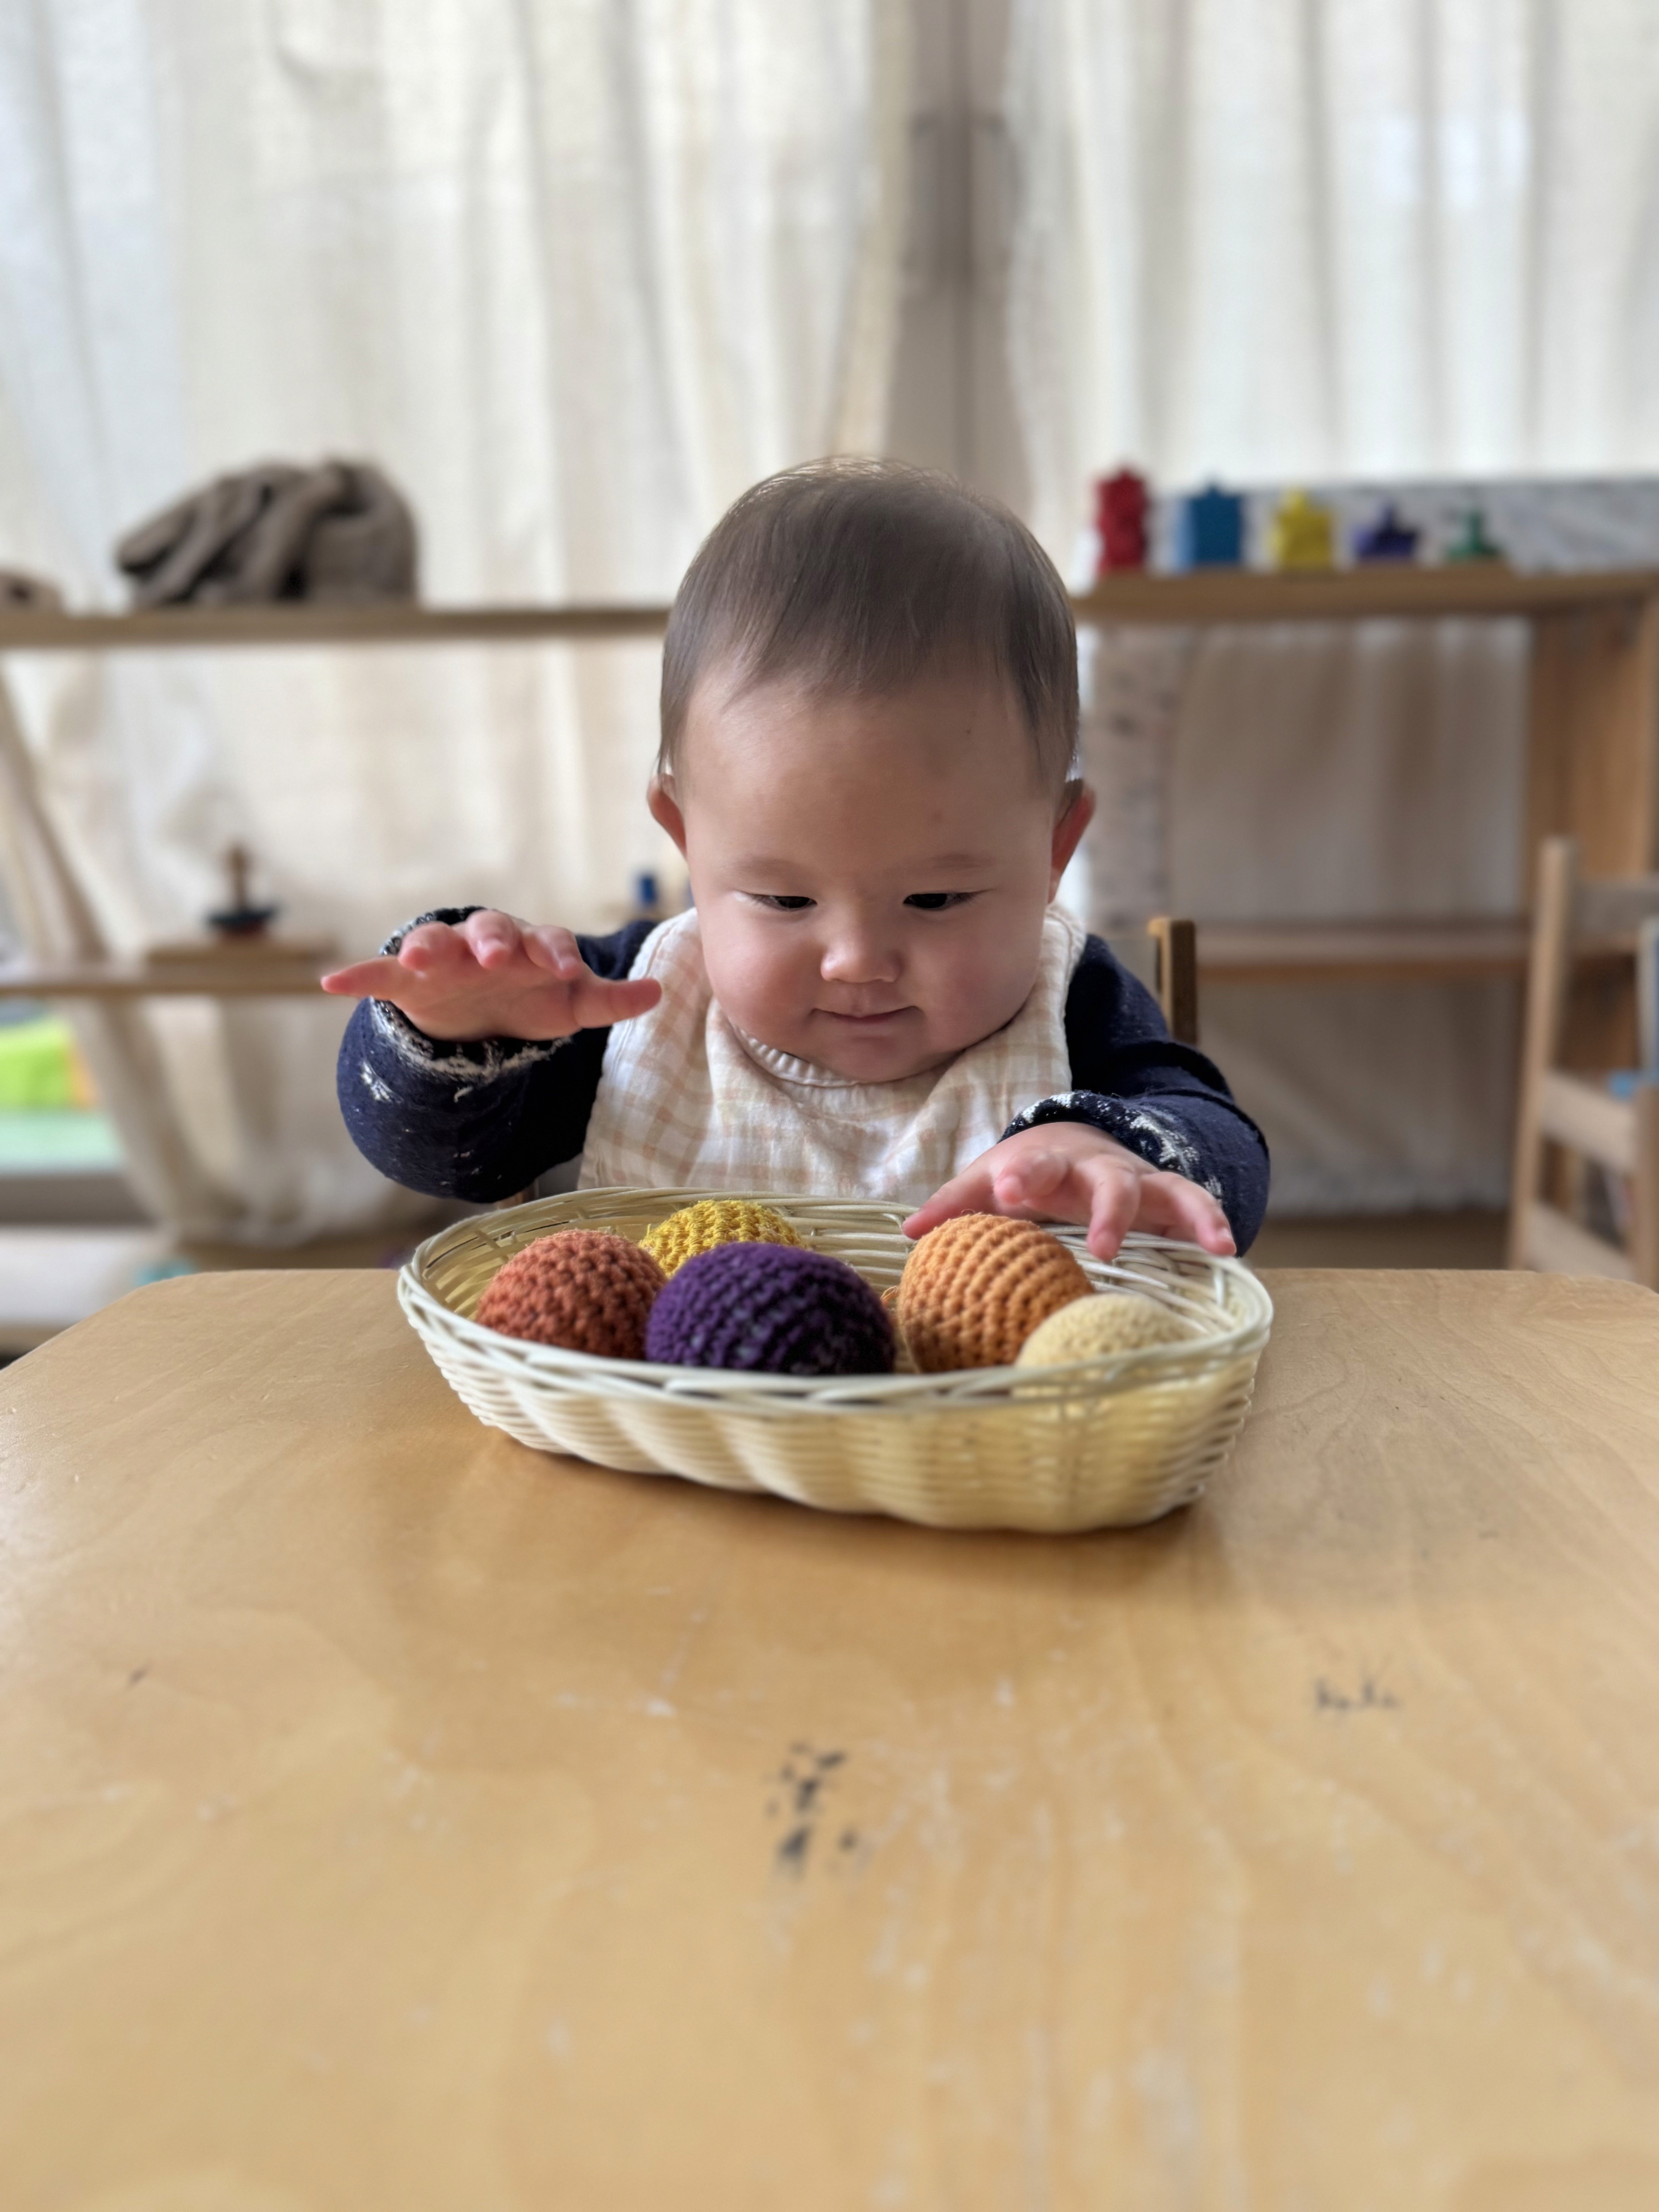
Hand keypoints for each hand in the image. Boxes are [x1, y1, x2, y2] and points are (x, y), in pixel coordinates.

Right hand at [320, 910, 661, 1042]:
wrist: (481, 1013)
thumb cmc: (531, 997)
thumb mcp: (571, 1005)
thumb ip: (609, 1000)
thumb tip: (658, 993)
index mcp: (530, 947)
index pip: (546, 942)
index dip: (555, 952)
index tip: (565, 967)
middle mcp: (486, 944)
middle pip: (490, 931)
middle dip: (494, 940)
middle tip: (498, 955)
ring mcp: (445, 959)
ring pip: (435, 941)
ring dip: (429, 945)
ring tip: (420, 955)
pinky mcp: (407, 979)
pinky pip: (380, 974)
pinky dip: (359, 976)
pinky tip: (333, 983)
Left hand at [903, 1120, 1236, 1261]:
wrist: (1075, 1140)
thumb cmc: (1026, 1172)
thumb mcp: (987, 1180)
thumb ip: (953, 1205)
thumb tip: (907, 1233)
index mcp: (1046, 1164)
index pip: (1033, 1166)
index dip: (1022, 1177)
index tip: (1009, 1191)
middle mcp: (1095, 1169)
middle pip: (1107, 1183)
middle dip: (1108, 1212)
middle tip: (1104, 1246)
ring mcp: (1135, 1182)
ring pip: (1165, 1191)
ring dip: (1187, 1215)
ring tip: (1211, 1242)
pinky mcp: (1165, 1199)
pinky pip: (1195, 1206)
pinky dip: (1213, 1223)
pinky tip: (1229, 1249)